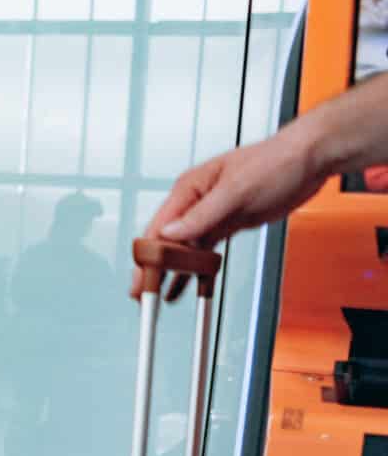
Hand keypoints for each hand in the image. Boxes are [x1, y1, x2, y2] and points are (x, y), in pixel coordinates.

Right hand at [130, 128, 329, 297]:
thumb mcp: (235, 191)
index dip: (149, 256)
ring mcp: (213, 214)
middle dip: (153, 269)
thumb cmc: (277, 161)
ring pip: (185, 249)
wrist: (312, 159)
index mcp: (190, 188)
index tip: (143, 279)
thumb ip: (200, 215)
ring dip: (173, 273)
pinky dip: (196, 269)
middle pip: (167, 242)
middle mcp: (196, 202)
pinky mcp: (229, 223)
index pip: (160, 227)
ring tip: (158, 297)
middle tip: (143, 295)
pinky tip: (188, 284)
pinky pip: (206, 251)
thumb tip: (170, 233)